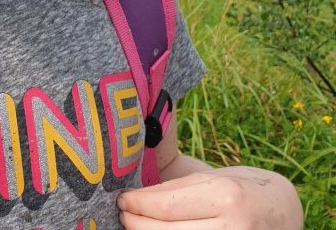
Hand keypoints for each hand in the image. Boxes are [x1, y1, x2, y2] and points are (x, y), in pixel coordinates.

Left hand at [118, 166, 302, 228]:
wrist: (282, 212)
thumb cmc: (241, 188)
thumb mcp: (211, 178)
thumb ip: (176, 187)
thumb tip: (135, 196)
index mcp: (226, 196)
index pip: (166, 206)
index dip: (137, 204)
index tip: (121, 199)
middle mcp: (233, 227)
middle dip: (136, 224)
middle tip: (123, 214)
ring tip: (135, 225)